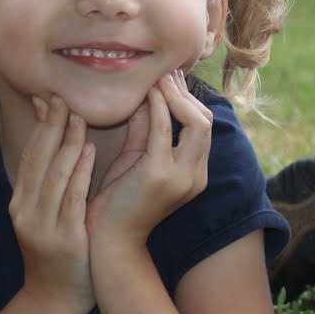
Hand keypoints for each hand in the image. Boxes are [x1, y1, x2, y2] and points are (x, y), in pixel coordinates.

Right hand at [8, 95, 95, 308]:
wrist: (54, 301)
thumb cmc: (58, 253)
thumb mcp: (44, 216)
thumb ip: (50, 183)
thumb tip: (59, 144)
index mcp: (20, 203)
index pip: (30, 156)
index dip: (39, 126)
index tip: (49, 97)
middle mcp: (25, 211)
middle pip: (37, 160)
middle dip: (50, 126)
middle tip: (63, 96)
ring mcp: (42, 226)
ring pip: (54, 175)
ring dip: (66, 143)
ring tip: (78, 116)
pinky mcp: (64, 239)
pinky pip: (72, 199)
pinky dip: (80, 173)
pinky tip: (89, 152)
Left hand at [86, 70, 212, 245]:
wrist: (109, 240)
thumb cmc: (118, 201)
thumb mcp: (136, 159)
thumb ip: (144, 129)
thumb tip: (145, 95)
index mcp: (194, 173)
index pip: (203, 126)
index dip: (187, 100)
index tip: (169, 78)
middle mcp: (195, 176)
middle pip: (205, 121)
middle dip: (185, 94)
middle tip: (165, 73)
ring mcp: (181, 177)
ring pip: (196, 123)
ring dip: (175, 96)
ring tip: (157, 78)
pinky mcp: (160, 176)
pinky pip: (165, 131)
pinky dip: (158, 108)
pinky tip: (146, 94)